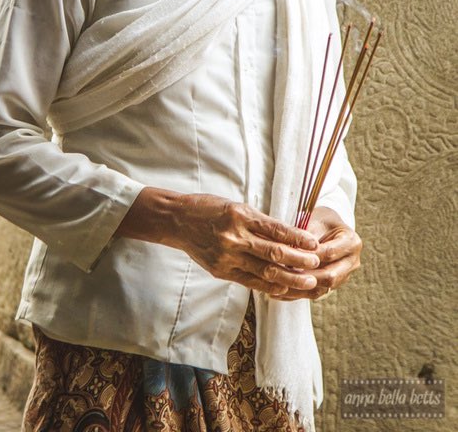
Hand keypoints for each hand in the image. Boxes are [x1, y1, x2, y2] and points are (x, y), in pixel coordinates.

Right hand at [176, 194, 321, 296]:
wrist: (177, 220)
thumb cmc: (209, 208)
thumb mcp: (236, 206)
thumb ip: (259, 222)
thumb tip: (289, 236)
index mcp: (240, 215)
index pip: (276, 229)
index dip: (297, 238)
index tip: (314, 243)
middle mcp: (234, 236)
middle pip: (273, 253)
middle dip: (298, 261)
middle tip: (316, 264)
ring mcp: (227, 256)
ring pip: (264, 271)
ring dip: (289, 278)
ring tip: (307, 281)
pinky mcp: (220, 270)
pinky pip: (249, 281)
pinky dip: (268, 286)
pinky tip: (283, 288)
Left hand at [275, 207, 361, 300]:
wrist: (326, 227)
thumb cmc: (319, 221)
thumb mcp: (314, 221)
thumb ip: (306, 237)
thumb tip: (291, 251)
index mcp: (351, 242)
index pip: (329, 252)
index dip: (309, 256)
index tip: (289, 256)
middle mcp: (352, 261)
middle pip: (330, 276)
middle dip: (306, 276)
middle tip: (283, 275)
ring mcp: (345, 275)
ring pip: (323, 288)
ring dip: (300, 289)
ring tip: (278, 287)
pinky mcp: (334, 285)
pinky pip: (316, 293)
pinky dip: (299, 293)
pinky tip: (281, 292)